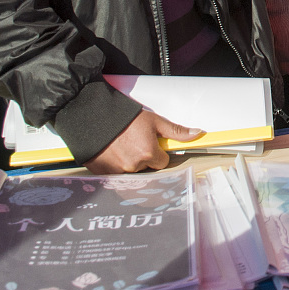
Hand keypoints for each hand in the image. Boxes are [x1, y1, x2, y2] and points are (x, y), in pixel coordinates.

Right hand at [83, 110, 201, 173]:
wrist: (92, 115)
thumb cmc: (124, 117)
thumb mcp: (154, 120)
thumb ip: (175, 131)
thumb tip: (196, 134)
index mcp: (148, 154)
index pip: (162, 162)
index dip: (157, 152)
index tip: (150, 143)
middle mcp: (133, 166)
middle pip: (146, 168)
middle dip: (143, 157)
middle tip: (133, 141)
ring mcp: (117, 172)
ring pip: (131, 172)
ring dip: (128, 162)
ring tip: (120, 145)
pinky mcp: (102, 173)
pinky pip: (114, 174)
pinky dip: (113, 165)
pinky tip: (111, 151)